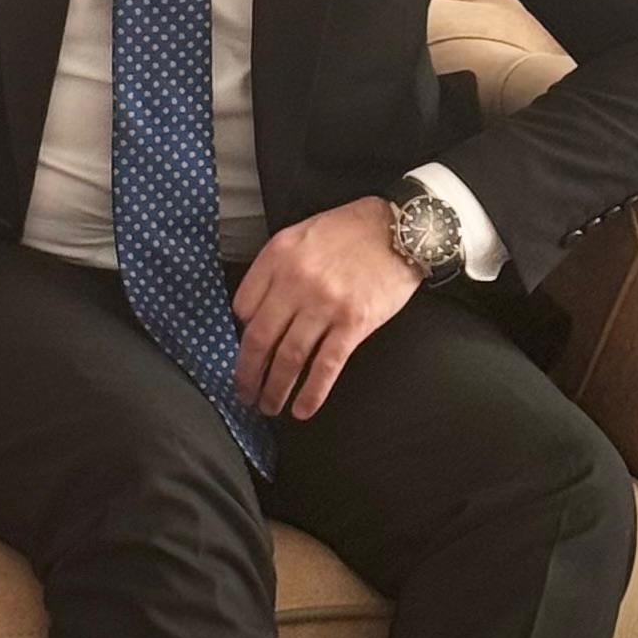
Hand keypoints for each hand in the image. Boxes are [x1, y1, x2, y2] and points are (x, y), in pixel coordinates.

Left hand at [229, 200, 420, 423]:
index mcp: (277, 257)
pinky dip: (312, 392)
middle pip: (259, 338)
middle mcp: (295, 281)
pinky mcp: (354, 323)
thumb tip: (256, 308)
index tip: (246, 349)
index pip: (243, 306)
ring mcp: (324, 304)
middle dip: (247, 372)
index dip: (240, 332)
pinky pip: (326, 366)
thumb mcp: (299, 235)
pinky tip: (302, 409)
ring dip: (275, 388)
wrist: (397, 228)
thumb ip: (275, 267)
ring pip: (289, 357)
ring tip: (268, 407)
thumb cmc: (348, 231)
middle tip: (243, 393)